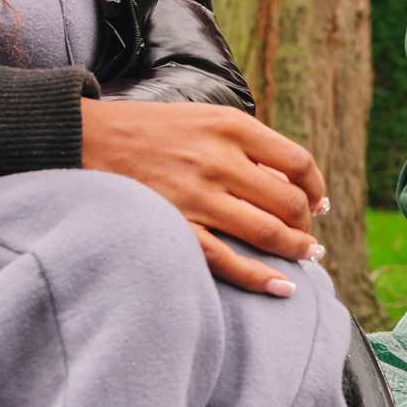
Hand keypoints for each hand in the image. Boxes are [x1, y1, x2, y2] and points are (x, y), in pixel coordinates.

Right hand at [80, 100, 326, 296]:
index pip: (297, 162)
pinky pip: (228, 260)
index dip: (316, 187)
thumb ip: (246, 145)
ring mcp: (197, 195)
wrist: (88, 137)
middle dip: (307, 223)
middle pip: (288, 201)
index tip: (318, 203)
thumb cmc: (151, 130)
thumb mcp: (204, 118)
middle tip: (308, 235)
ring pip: (267, 232)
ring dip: (295, 250)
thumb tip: (290, 183)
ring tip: (305, 257)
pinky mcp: (175, 225)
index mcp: (230, 126)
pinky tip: (282, 287)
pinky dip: (261, 278)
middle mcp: (218, 159)